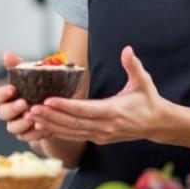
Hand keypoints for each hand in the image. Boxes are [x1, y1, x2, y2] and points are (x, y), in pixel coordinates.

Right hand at [0, 51, 53, 142]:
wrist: (58, 105)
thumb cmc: (43, 87)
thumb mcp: (34, 75)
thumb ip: (19, 66)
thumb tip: (6, 54)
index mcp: (9, 97)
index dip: (3, 93)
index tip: (12, 89)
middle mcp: (9, 112)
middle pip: (2, 113)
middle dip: (12, 109)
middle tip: (24, 104)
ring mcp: (17, 125)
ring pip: (13, 128)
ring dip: (22, 124)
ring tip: (34, 118)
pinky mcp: (28, 135)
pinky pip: (28, 138)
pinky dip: (35, 134)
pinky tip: (43, 128)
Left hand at [28, 46, 168, 144]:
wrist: (158, 123)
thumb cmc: (148, 100)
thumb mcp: (144, 81)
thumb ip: (133, 66)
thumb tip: (127, 49)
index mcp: (114, 112)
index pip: (85, 110)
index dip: (65, 106)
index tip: (48, 100)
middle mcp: (105, 126)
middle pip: (73, 123)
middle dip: (51, 116)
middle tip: (31, 108)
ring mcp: (101, 135)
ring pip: (71, 132)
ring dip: (51, 125)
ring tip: (32, 117)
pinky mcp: (98, 139)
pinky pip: (75, 136)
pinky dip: (58, 131)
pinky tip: (44, 125)